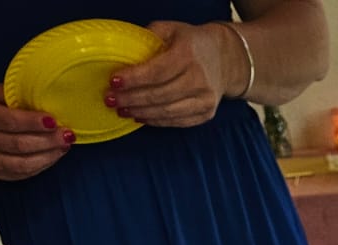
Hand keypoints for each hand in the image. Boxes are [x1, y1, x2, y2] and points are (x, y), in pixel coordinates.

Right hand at [0, 84, 72, 180]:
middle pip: (19, 145)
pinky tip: (52, 156)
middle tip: (67, 136)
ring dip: (48, 157)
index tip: (54, 121)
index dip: (33, 123)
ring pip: (22, 164)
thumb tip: (45, 100)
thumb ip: (14, 96)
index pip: (10, 121)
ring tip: (64, 147)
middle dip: (48, 142)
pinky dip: (41, 166)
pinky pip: (22, 173)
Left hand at [108, 21, 245, 127]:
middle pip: (159, 95)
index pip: (156, 71)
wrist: (225, 59)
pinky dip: (156, 121)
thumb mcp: (171, 30)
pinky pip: (177, 122)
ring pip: (167, 112)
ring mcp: (204, 100)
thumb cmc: (192, 43)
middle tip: (112, 99)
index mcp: (188, 55)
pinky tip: (141, 117)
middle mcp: (199, 79)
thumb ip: (149, 39)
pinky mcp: (206, 114)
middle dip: (132, 99)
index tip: (114, 81)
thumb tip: (124, 55)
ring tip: (123, 110)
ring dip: (141, 113)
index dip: (134, 79)